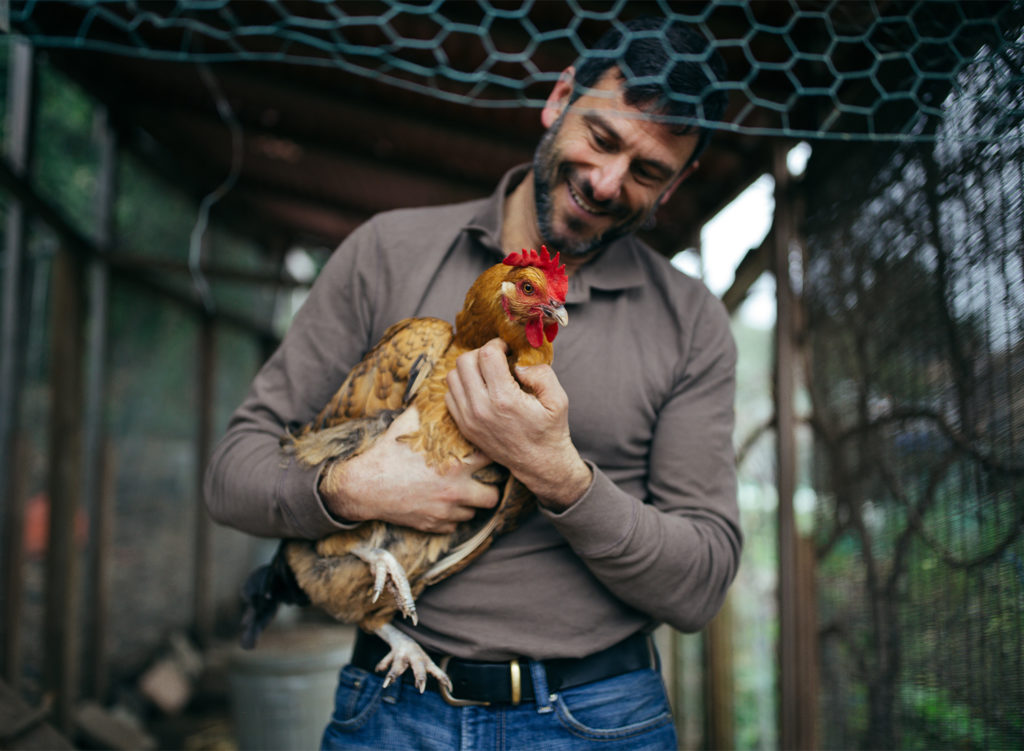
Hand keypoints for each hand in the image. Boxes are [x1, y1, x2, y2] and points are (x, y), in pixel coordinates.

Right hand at [319, 407, 499, 533]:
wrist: (364, 486)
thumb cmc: (387, 454)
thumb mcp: (408, 425)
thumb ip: (427, 411)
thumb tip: (437, 394)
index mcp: (455, 463)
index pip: (492, 458)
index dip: (492, 454)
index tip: (488, 451)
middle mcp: (456, 490)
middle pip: (493, 495)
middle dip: (492, 488)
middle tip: (484, 480)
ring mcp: (445, 511)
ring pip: (474, 513)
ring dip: (471, 504)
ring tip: (463, 492)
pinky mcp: (434, 525)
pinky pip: (454, 525)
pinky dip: (452, 517)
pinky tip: (444, 504)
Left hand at [445, 338, 591, 510]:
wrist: (539, 464)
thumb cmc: (550, 430)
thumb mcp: (558, 400)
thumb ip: (542, 374)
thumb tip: (518, 364)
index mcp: (505, 399)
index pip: (487, 354)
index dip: (497, 344)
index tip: (507, 349)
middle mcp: (481, 408)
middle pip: (465, 361)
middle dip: (482, 353)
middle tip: (497, 359)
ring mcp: (468, 419)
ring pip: (452, 376)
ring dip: (469, 369)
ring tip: (487, 373)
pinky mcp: (463, 426)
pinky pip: (450, 395)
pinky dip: (461, 386)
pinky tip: (479, 389)